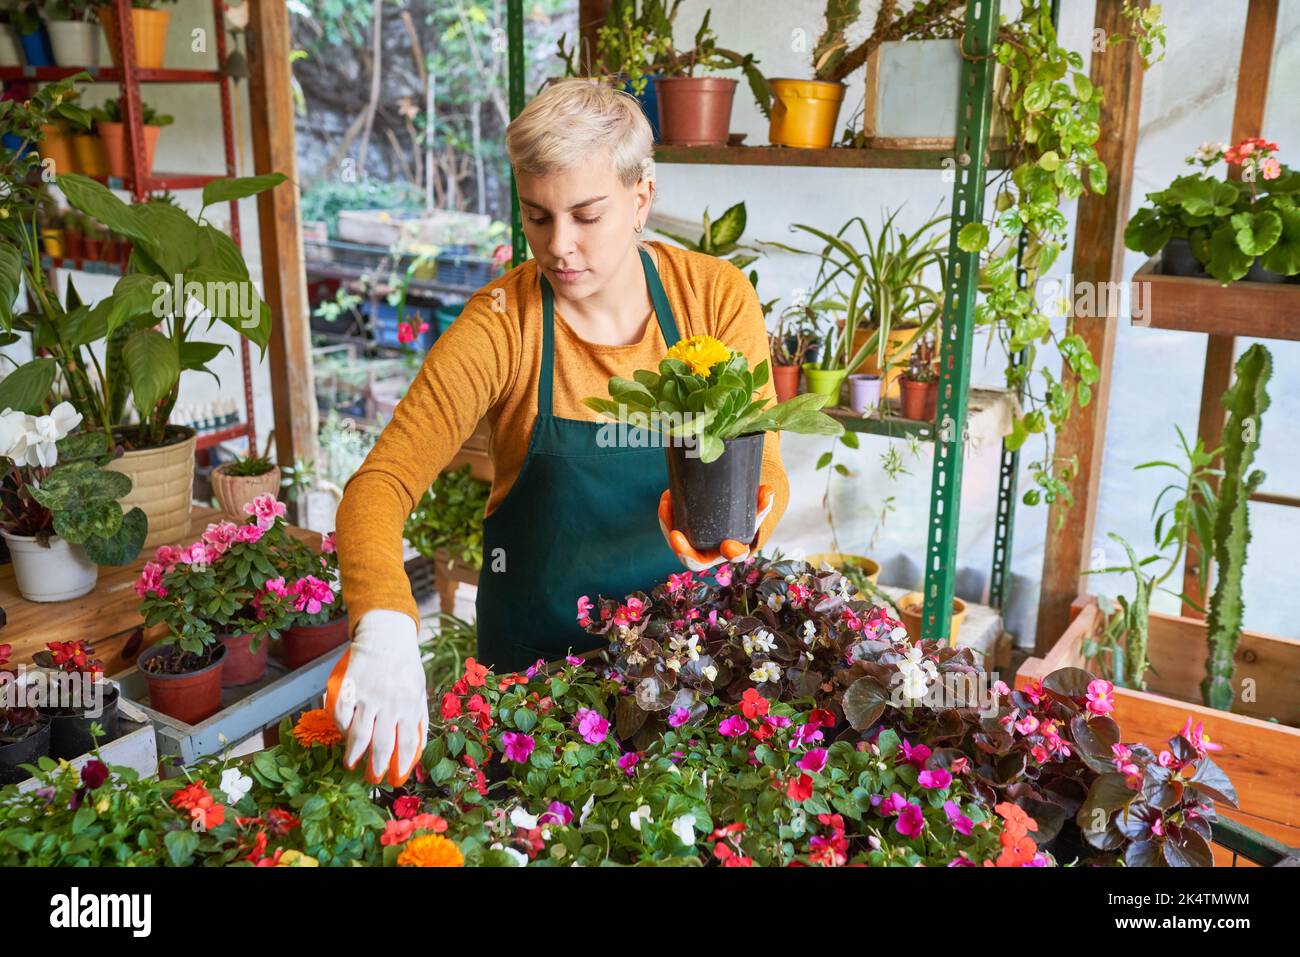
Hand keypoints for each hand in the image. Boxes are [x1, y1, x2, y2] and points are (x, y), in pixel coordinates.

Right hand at [325, 609, 427, 786]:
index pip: (407, 742)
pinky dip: (341, 729)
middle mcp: (390, 703)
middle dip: (377, 766)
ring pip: (359, 734)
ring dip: (354, 754)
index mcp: (410, 704)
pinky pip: (342, 715)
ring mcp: (368, 696)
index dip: (402, 764)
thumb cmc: (405, 666)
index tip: (396, 778)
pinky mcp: (350, 688)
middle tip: (372, 778)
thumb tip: (417, 748)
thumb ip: (419, 717)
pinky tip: (343, 736)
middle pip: (382, 744)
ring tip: (352, 764)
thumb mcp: (419, 690)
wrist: (386, 636)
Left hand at [658, 484, 774, 572]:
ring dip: (668, 527)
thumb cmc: (742, 519)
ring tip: (667, 504)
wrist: (726, 520)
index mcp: (732, 551)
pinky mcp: (682, 536)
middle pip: (694, 561)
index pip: (733, 556)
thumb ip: (762, 503)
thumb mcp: (754, 512)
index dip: (732, 553)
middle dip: (684, 552)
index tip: (730, 545)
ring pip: (677, 544)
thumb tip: (768, 491)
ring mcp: (693, 547)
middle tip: (676, 536)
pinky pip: (671, 529)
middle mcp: (710, 554)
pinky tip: (667, 498)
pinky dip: (666, 516)